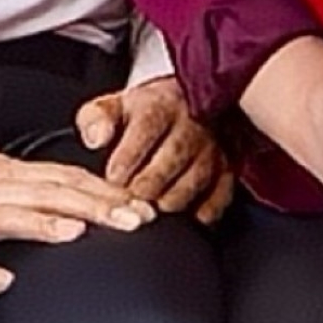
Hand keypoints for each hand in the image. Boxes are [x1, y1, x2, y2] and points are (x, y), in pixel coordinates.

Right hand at [0, 137, 151, 293]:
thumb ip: (20, 179)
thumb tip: (62, 186)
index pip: (62, 176)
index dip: (104, 188)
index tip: (142, 202)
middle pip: (47, 192)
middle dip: (95, 204)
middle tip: (138, 218)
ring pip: (7, 216)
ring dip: (45, 224)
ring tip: (82, 233)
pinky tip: (4, 281)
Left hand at [75, 77, 232, 221]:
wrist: (191, 108)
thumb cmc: (148, 114)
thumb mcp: (116, 107)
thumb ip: (96, 120)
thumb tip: (95, 140)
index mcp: (161, 105)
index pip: (147, 127)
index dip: (129, 156)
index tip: (113, 177)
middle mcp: (192, 125)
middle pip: (172, 157)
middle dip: (147, 184)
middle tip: (129, 201)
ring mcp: (213, 148)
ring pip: (196, 179)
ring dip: (171, 200)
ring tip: (151, 210)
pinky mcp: (227, 170)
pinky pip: (221, 195)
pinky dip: (204, 211)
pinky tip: (185, 217)